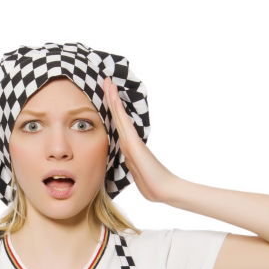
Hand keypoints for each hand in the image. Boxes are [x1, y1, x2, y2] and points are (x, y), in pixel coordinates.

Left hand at [101, 77, 179, 203]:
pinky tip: (113, 97)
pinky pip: (122, 121)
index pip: (116, 123)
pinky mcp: (132, 142)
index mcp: (126, 145)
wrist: (163, 188)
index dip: (110, 107)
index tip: (106, 93)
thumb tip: (127, 158)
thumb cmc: (151, 183)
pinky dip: (117, 108)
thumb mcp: (135, 170)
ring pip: (118, 114)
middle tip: (106, 79)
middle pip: (116, 114)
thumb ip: (131, 162)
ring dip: (112, 97)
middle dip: (110, 96)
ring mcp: (130, 139)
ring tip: (108, 82)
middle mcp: (127, 139)